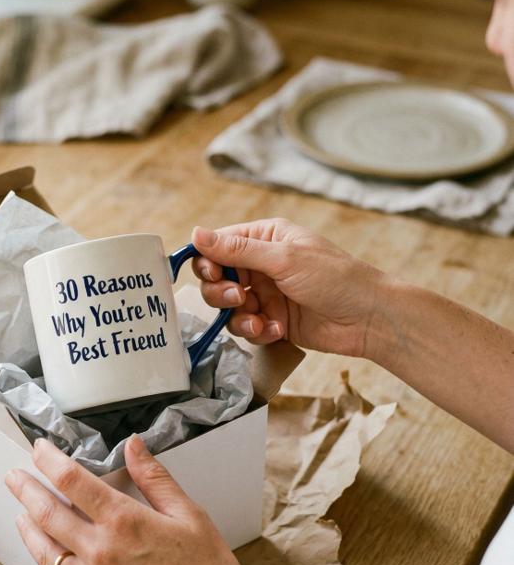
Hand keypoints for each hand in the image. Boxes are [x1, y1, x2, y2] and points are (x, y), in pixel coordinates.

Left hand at [5, 436, 257, 564]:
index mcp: (123, 521)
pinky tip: (43, 562)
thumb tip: (134, 446)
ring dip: (27, 529)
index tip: (39, 449)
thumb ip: (156, 479)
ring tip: (20, 515)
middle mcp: (99, 552)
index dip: (49, 460)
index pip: (71, 480)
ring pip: (43, 552)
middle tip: (13, 478)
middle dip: (25, 490)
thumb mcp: (190, 517)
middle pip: (46, 513)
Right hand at [191, 219, 385, 357]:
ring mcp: (266, 294)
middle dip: (221, 292)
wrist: (369, 319)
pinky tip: (278, 330)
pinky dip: (257, 331)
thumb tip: (196, 234)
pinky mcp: (272, 320)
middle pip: (216, 278)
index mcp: (265, 238)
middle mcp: (261, 264)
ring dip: (239, 316)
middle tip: (237, 298)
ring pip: (227, 307)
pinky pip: (246, 327)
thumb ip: (237, 250)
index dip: (208, 261)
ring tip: (260, 320)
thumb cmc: (336, 278)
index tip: (212, 274)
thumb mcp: (284, 259)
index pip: (219, 245)